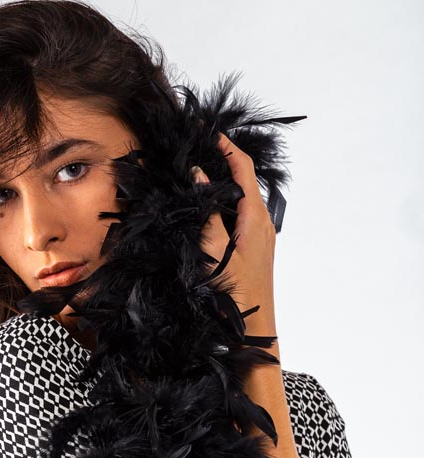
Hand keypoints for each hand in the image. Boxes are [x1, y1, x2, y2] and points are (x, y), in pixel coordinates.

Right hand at [192, 132, 277, 330]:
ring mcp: (258, 234)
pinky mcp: (251, 245)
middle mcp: (261, 221)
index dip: (227, 146)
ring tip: (197, 167)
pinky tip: (204, 203)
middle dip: (222, 158)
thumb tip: (200, 177)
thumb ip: (207, 212)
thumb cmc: (236, 293)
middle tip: (198, 146)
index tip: (208, 131)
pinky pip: (237, 213)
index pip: (243, 169)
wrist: (252, 327)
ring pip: (239, 196)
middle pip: (243, 179)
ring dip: (221, 180)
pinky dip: (222, 200)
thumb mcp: (215, 250)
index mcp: (255, 218)